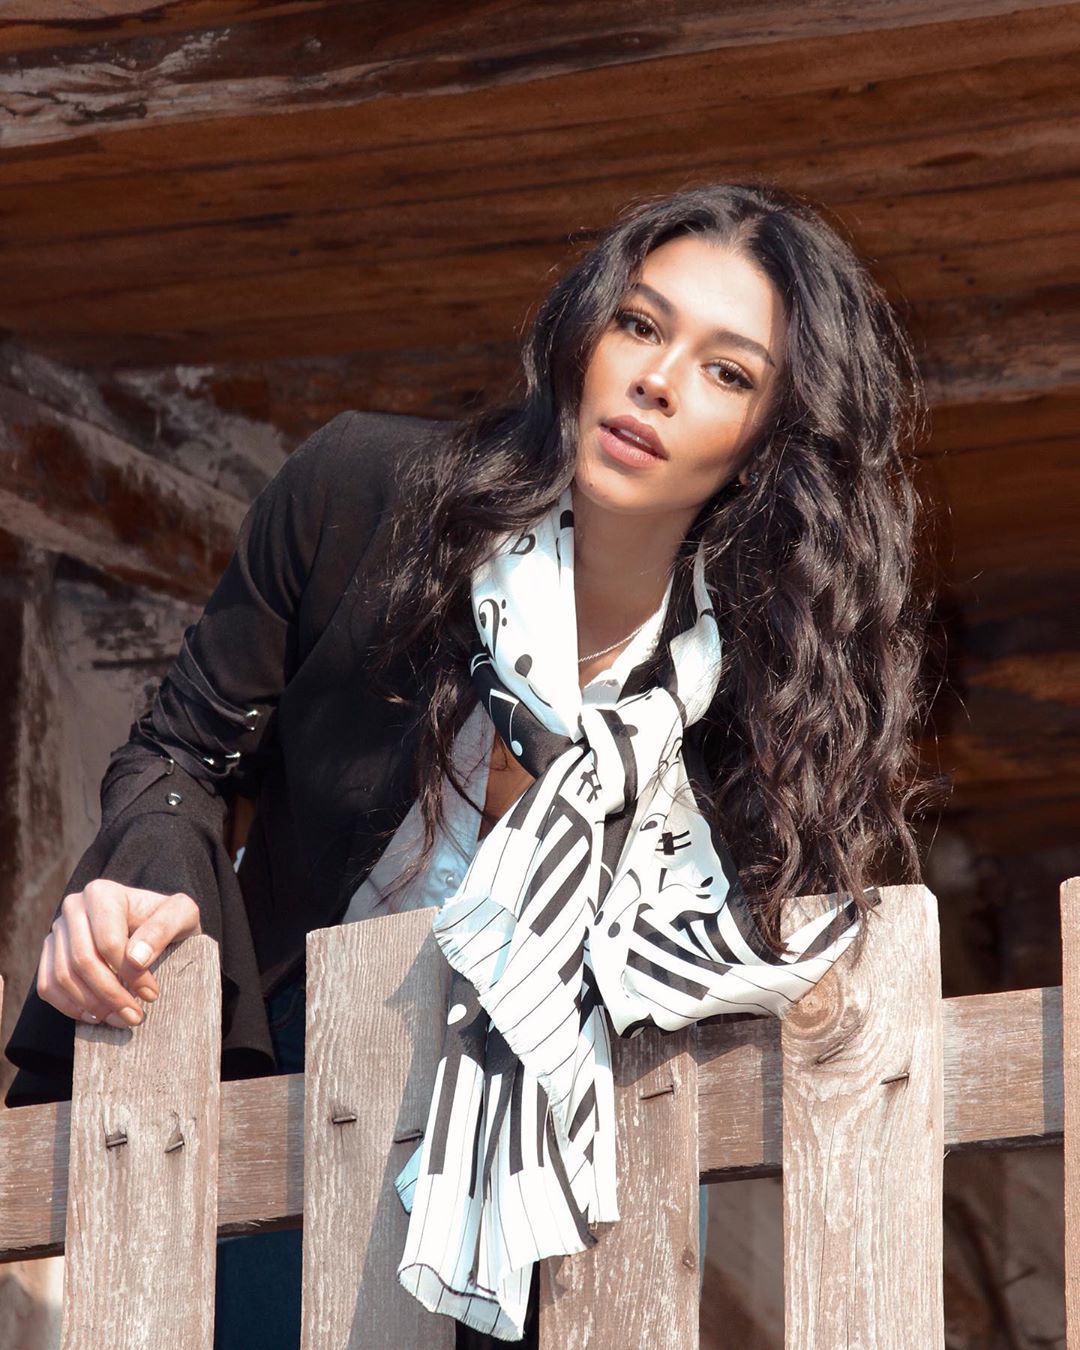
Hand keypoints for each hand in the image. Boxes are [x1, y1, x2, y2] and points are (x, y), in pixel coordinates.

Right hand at [37, 880, 201, 1028]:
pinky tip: (97, 1016)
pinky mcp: (50, 952)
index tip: (152, 994)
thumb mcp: (182, 915)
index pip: (108, 942)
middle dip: (110, 995)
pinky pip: (48, 986)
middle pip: (83, 961)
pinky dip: (70, 1006)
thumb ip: (163, 928)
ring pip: (63, 977)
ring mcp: (57, 930)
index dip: (130, 975)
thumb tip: (135, 959)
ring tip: (121, 1019)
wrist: (152, 924)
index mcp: (102, 893)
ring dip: (92, 1006)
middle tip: (135, 1017)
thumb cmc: (167, 919)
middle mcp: (73, 906)